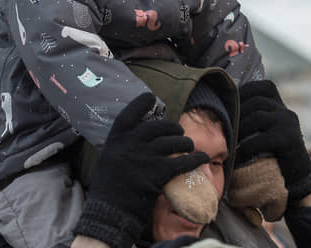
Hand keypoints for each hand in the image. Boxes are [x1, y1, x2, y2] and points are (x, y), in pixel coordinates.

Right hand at [74, 93, 208, 247]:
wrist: (109, 212)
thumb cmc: (108, 188)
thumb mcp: (108, 159)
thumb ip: (122, 146)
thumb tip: (138, 136)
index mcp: (115, 140)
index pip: (128, 115)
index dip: (140, 104)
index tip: (150, 97)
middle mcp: (130, 144)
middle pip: (156, 127)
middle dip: (170, 126)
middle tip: (178, 130)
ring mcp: (144, 157)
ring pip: (171, 142)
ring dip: (184, 141)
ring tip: (189, 143)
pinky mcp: (157, 172)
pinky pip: (181, 161)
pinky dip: (195, 158)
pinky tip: (202, 157)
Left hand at [237, 80, 310, 200]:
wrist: (298, 178)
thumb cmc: (274, 154)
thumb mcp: (266, 131)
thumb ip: (253, 117)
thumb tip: (223, 109)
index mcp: (281, 107)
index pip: (265, 87)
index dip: (246, 91)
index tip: (232, 102)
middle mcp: (286, 112)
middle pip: (256, 102)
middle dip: (238, 113)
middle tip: (225, 127)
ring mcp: (289, 124)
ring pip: (257, 117)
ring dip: (239, 129)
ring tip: (230, 141)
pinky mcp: (289, 140)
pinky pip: (260, 139)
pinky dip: (245, 148)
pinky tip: (238, 157)